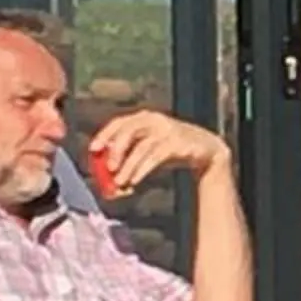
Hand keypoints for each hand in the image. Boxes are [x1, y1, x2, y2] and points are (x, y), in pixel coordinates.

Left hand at [86, 109, 229, 196]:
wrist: (207, 151)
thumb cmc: (173, 150)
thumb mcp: (149, 151)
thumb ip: (129, 157)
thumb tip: (106, 175)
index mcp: (145, 118)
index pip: (119, 123)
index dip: (105, 135)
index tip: (94, 149)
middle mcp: (155, 120)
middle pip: (129, 131)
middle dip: (116, 150)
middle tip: (109, 168)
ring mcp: (168, 130)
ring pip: (142, 146)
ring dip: (128, 166)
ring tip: (120, 182)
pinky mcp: (179, 142)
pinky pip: (156, 156)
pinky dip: (143, 169)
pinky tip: (135, 179)